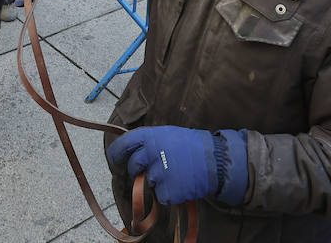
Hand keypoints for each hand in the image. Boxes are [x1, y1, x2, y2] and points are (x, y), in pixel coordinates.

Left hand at [105, 127, 247, 205]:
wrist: (216, 160)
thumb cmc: (193, 145)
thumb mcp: (169, 134)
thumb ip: (150, 141)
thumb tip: (132, 151)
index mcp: (151, 136)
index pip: (124, 144)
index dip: (115, 153)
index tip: (114, 160)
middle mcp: (152, 153)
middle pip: (133, 166)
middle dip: (137, 171)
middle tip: (150, 170)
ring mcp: (160, 173)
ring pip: (148, 182)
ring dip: (157, 181)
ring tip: (175, 174)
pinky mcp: (168, 190)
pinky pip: (161, 195)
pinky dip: (169, 193)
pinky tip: (180, 184)